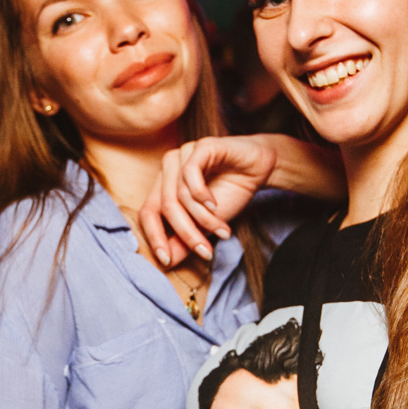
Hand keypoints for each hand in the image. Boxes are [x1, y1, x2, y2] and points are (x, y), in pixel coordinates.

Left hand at [138, 136, 277, 267]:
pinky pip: (191, 172)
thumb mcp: (206, 224)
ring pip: (180, 193)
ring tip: (222, 230)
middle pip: (165, 206)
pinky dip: (202, 194)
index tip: (166, 262)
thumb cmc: (230, 192)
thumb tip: (167, 262)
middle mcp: (169, 168)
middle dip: (186, 233)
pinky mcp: (200, 146)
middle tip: (206, 251)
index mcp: (164, 185)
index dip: (154, 237)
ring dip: (202, 218)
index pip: (148, 212)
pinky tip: (215, 205)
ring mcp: (183, 154)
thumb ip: (185, 240)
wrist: (259, 168)